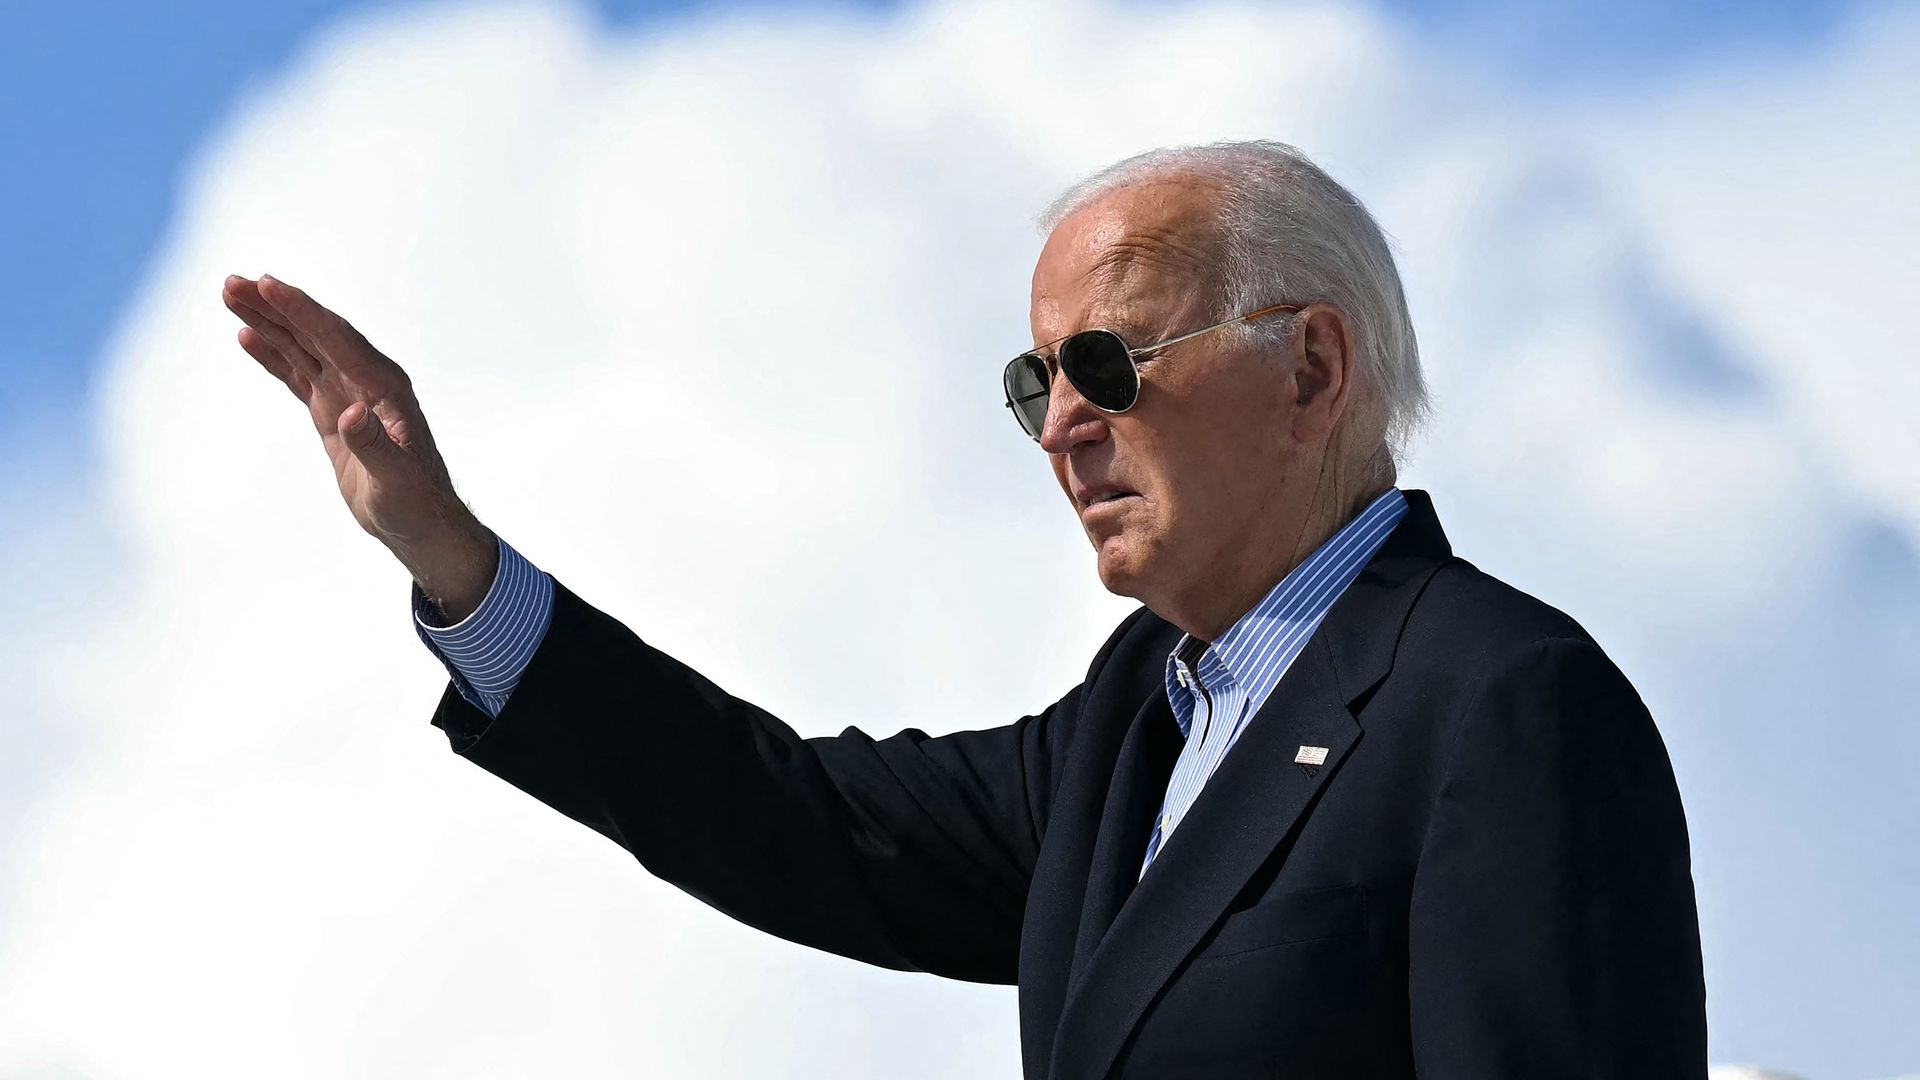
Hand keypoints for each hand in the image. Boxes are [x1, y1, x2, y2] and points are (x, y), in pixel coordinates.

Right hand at [223, 274, 494, 603]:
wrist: (421, 524)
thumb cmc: (416, 504)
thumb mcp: (396, 481)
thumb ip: (375, 446)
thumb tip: (354, 413)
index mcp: (385, 387)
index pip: (336, 339)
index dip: (302, 311)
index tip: (268, 284)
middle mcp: (367, 381)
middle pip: (314, 333)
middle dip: (276, 306)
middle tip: (233, 283)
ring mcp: (349, 394)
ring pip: (302, 348)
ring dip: (268, 321)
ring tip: (231, 294)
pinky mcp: (334, 412)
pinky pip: (298, 374)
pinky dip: (273, 355)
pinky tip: (248, 335)